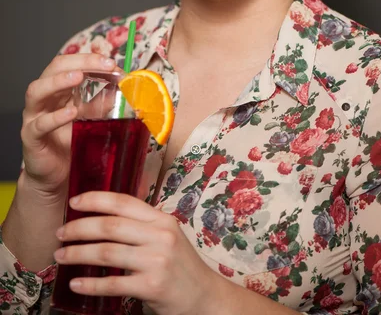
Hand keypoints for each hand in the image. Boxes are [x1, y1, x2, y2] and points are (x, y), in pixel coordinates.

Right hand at [21, 54, 117, 197]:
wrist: (58, 174)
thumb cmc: (72, 141)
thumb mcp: (90, 117)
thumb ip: (102, 102)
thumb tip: (122, 87)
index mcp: (58, 88)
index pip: (70, 63)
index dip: (90, 59)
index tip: (112, 63)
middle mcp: (44, 97)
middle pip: (53, 69)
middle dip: (79, 63)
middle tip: (103, 65)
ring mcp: (34, 116)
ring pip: (37, 90)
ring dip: (58, 81)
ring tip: (78, 77)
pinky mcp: (31, 137)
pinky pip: (39, 125)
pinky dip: (55, 117)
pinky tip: (71, 112)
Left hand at [54, 192, 220, 314]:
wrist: (204, 296)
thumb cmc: (180, 265)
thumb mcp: (167, 235)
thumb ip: (142, 225)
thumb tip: (103, 217)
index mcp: (161, 219)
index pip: (123, 202)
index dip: (95, 199)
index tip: (74, 202)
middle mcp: (159, 235)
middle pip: (110, 226)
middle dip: (79, 228)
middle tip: (61, 233)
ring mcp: (156, 260)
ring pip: (107, 253)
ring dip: (78, 254)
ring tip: (61, 256)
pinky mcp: (151, 286)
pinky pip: (113, 283)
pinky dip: (90, 284)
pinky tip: (75, 284)